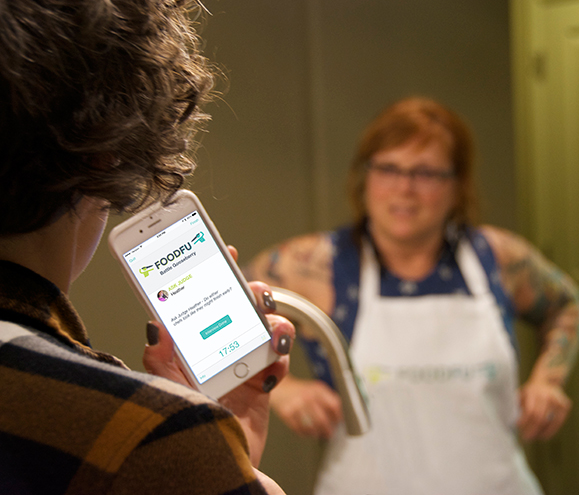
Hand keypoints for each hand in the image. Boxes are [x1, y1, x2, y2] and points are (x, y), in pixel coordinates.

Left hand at [143, 247, 294, 465]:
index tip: (225, 252)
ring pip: (269, 327)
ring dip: (275, 325)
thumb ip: (159, 360)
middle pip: (244, 306)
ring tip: (271, 336)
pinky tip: (272, 368)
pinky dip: (281, 359)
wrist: (213, 468)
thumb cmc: (182, 428)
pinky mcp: (263, 383)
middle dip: (254, 294)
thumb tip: (155, 325)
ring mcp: (244, 364)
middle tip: (256, 296)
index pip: (205, 300)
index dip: (216, 274)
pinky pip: (281, 361)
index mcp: (194, 345)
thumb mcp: (164, 391)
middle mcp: (220, 348)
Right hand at [270, 375, 342, 438]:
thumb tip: (337, 416)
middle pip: (323, 419)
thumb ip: (327, 399)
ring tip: (319, 434)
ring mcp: (296, 405)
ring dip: (318, 433)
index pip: (334, 405)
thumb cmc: (301, 390)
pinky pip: (299, 428)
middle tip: (329, 433)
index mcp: (317, 389)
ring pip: (312, 426)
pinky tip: (307, 432)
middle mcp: (307, 396)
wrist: (281, 387)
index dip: (338, 416)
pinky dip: (305, 433)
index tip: (338, 422)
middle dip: (328, 429)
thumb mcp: (316, 388)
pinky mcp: (287, 413)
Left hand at [517, 377, 571, 440]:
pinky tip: (543, 436)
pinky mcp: (565, 405)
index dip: (524, 421)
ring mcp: (557, 400)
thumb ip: (516, 406)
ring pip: (549, 421)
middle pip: (539, 417)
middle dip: (531, 430)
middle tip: (526, 438)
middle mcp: (546, 395)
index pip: (529, 410)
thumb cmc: (529, 392)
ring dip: (540, 432)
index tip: (518, 428)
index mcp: (532, 391)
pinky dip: (550, 431)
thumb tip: (509, 422)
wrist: (546, 381)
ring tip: (534, 438)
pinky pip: (558, 422)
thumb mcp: (521, 394)